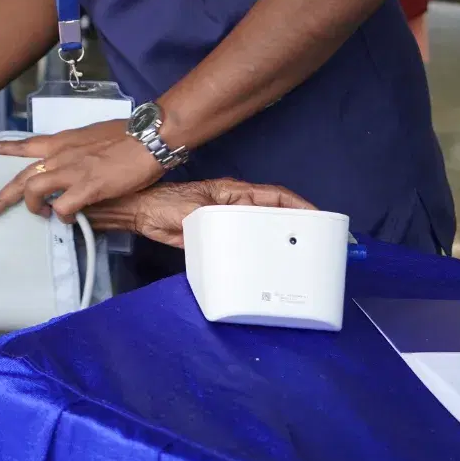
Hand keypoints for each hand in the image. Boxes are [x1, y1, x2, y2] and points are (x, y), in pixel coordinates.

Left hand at [0, 121, 163, 222]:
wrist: (148, 136)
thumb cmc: (127, 134)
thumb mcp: (94, 135)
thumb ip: (78, 148)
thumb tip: (76, 158)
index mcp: (63, 141)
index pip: (26, 144)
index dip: (5, 148)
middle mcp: (61, 155)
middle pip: (22, 175)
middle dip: (4, 195)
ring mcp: (72, 171)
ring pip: (34, 190)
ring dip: (33, 207)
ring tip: (41, 215)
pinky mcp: (87, 187)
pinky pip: (63, 207)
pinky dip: (61, 216)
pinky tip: (67, 220)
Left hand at [85, 179, 316, 247]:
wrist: (142, 215)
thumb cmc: (166, 203)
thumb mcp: (197, 210)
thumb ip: (220, 219)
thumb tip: (245, 229)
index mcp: (234, 193)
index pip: (274, 195)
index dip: (298, 204)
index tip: (317, 216)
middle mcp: (235, 206)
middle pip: (273, 213)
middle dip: (295, 224)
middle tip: (316, 242)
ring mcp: (228, 223)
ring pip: (260, 231)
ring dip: (277, 240)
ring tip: (297, 257)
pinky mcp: (218, 239)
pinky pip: (243, 246)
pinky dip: (256, 254)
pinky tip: (265, 267)